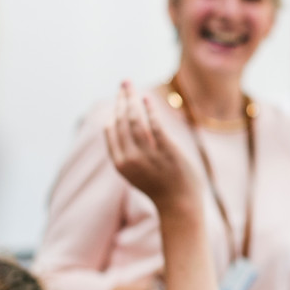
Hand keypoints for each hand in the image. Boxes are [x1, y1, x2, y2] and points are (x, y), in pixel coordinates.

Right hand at [104, 82, 200, 216]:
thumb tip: (124, 132)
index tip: (118, 100)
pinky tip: (146, 99)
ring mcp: (148, 155)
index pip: (111, 132)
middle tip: (124, 83)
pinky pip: (154, 125)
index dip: (114, 113)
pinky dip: (149, 110)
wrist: (179, 206)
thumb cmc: (160, 189)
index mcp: (120, 164)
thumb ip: (129, 154)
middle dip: (121, 99)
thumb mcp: (136, 173)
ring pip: (134, 120)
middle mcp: (130, 158)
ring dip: (131, 99)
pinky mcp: (166, 151)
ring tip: (131, 85)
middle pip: (121, 121)